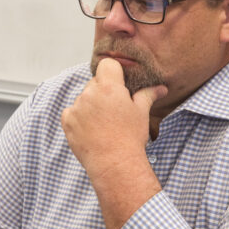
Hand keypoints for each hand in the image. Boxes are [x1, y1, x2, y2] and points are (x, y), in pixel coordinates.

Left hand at [61, 59, 166, 177]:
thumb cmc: (131, 137)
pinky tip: (91, 130)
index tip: (119, 85)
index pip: (107, 64)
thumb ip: (148, 95)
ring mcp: (76, 107)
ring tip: (103, 124)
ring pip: (84, 98)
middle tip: (114, 110)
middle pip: (95, 82)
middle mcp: (90, 94)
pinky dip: (79, 118)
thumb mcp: (141, 113)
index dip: (114, 73)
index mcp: (109, 87)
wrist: (115, 164)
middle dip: (103, 91)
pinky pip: (72, 112)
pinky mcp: (67, 121)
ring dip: (91, 105)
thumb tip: (161, 88)